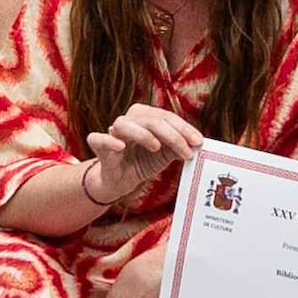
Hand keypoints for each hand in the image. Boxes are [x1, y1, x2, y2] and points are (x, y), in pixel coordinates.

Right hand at [76, 101, 206, 212]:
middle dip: (172, 134)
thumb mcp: (164, 155)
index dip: (184, 128)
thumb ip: (177, 147)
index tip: (198, 142)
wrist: (119, 181)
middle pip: (150, 119)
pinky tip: (121, 147)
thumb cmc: (141, 162)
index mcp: (145, 117)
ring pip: (125, 125)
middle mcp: (129, 120)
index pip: (167, 117)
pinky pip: (100, 139)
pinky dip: (109, 141)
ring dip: (143, 134)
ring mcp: (113, 132)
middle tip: (186, 151)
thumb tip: (197, 144)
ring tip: (156, 147)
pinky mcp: (99, 146)